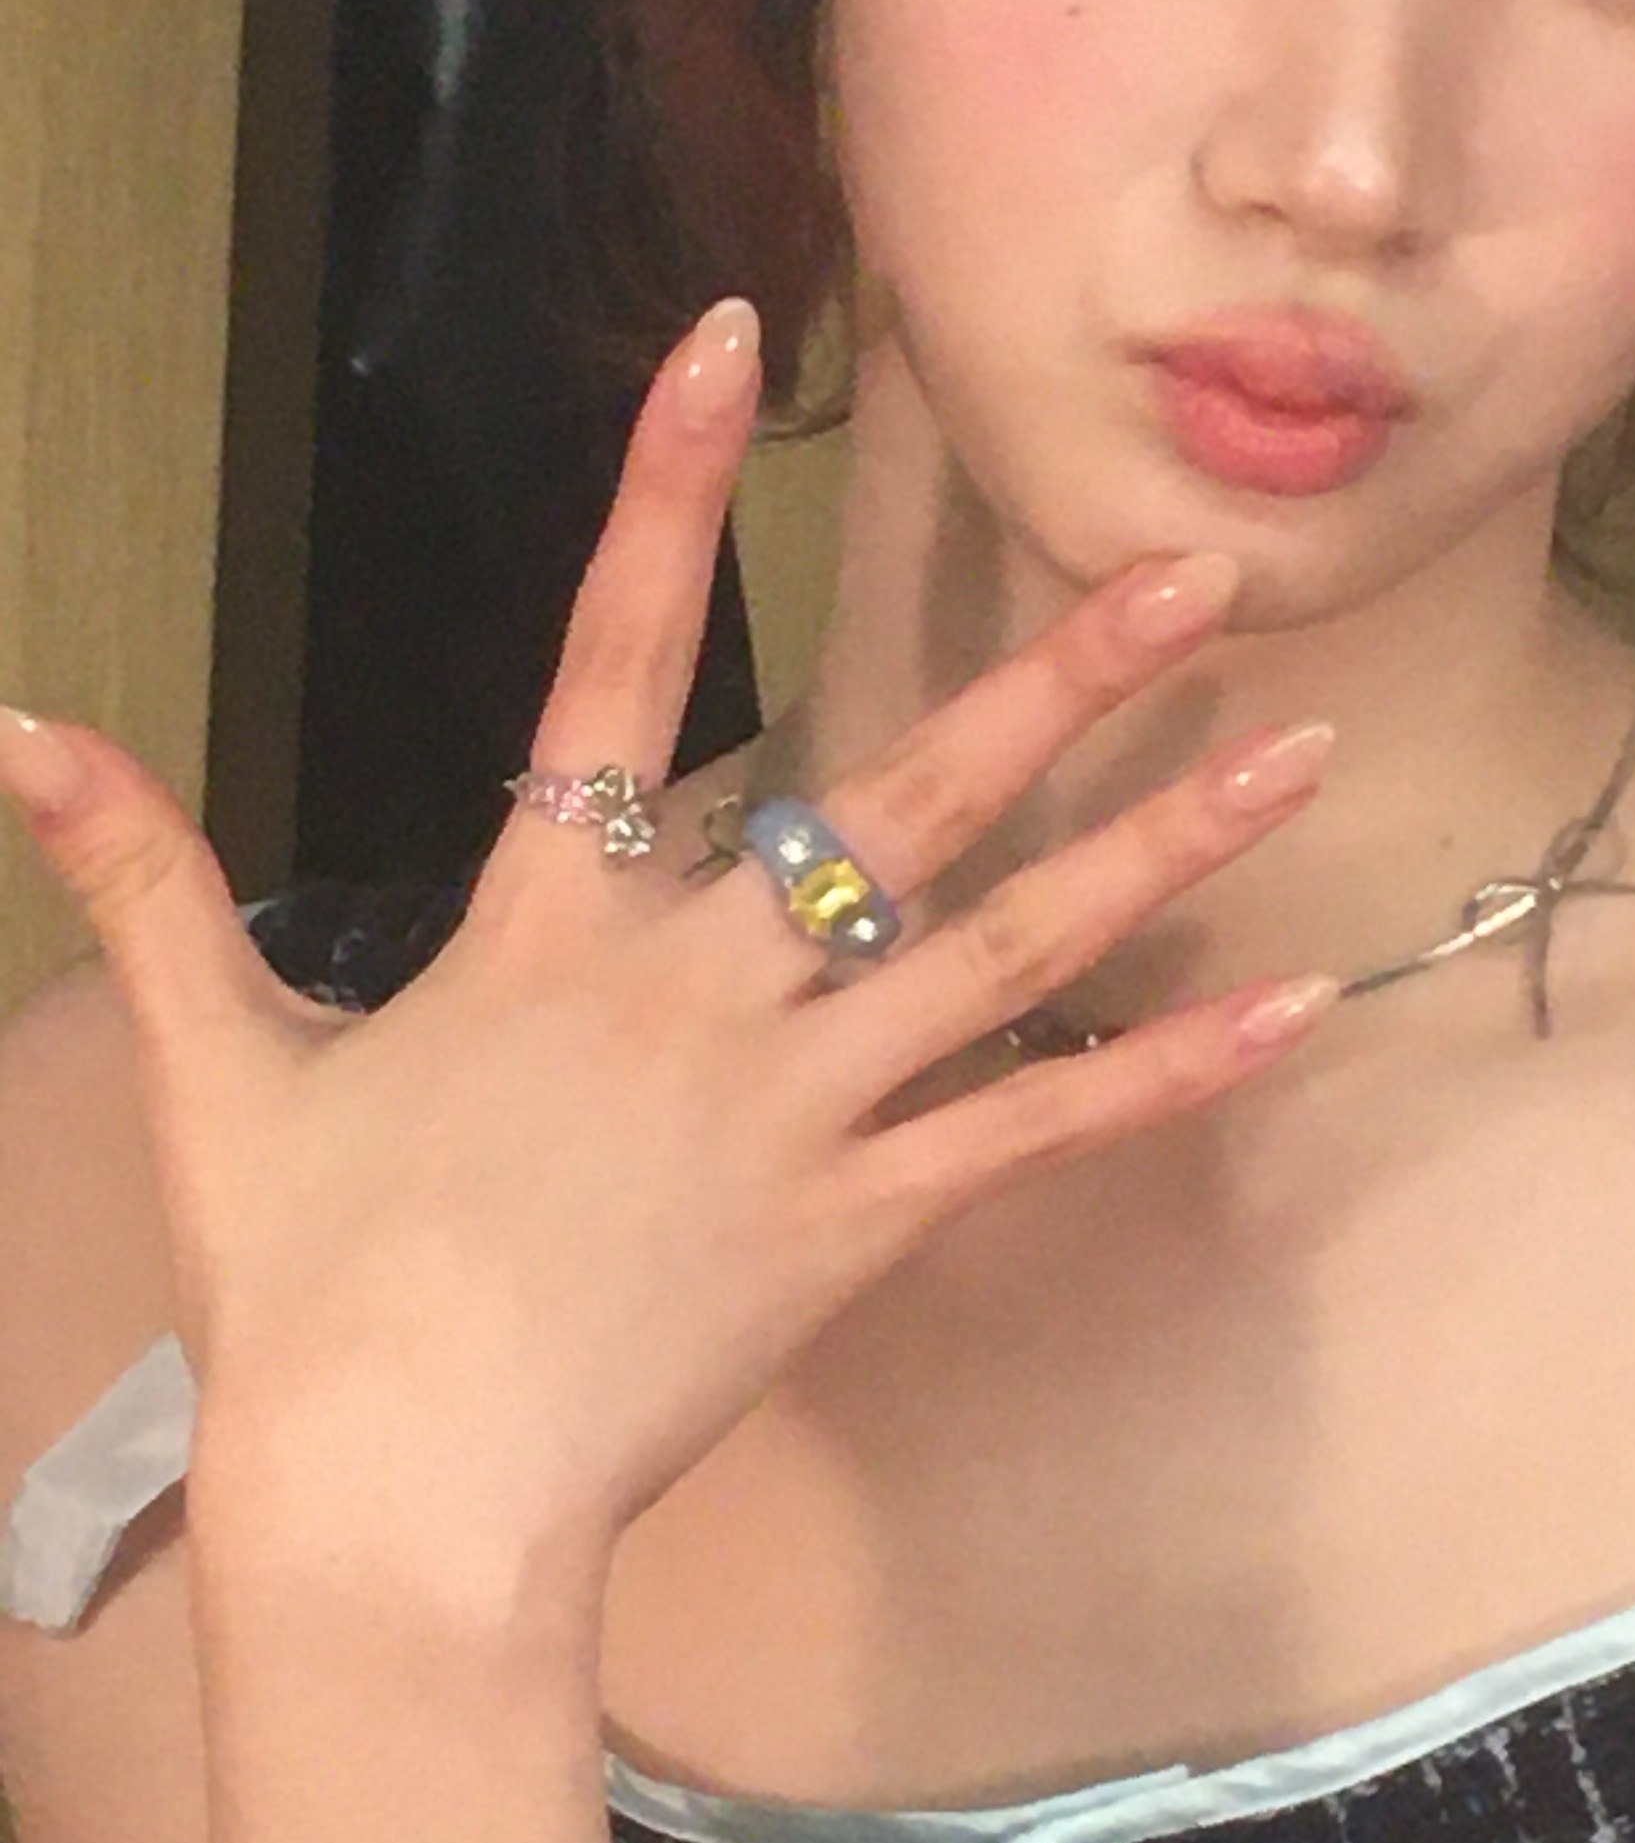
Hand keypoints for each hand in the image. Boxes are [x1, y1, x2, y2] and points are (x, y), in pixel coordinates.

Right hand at [0, 302, 1333, 1614]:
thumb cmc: (302, 1293)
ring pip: (1008, 940)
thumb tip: (13, 730)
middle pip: (897, 791)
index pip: (608, 653)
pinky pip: (1035, 1132)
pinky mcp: (857, 1223)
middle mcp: (694, 982)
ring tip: (1297, 742)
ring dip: (1160, 838)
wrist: (393, 1505)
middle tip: (1202, 565)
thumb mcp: (210, 1071)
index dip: (662, 486)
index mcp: (546, 921)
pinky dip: (1166, 1072)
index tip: (728, 337)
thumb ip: (136, 883)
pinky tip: (1293, 1008)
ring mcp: (794, 1101)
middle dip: (1055, 671)